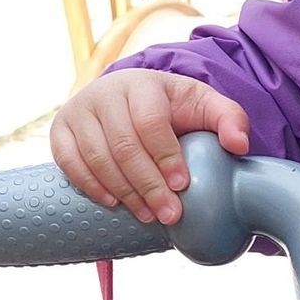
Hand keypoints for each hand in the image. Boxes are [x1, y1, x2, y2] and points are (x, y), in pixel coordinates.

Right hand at [50, 69, 251, 226]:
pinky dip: (91, 186)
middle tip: (169, 214)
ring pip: (97, 157)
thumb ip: (229, 120)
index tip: (182, 185)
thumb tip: (239, 145)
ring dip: (123, 192)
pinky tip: (114, 203)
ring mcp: (79, 111)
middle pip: (123, 145)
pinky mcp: (60, 130)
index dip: (165, 156)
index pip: (150, 122)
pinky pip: (69, 162)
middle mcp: (105, 93)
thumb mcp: (204, 105)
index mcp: (143, 85)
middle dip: (148, 185)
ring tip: (147, 215)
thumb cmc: (171, 107)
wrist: (126, 97)